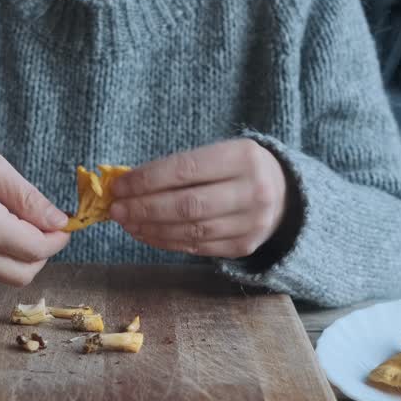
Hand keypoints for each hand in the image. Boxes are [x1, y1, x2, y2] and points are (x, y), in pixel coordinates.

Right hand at [0, 125, 68, 285]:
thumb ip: (27, 198)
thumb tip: (59, 222)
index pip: (36, 250)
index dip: (57, 238)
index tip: (63, 223)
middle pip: (23, 274)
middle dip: (41, 253)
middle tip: (41, 224)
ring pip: (1, 276)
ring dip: (17, 256)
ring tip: (11, 221)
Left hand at [110, 139, 287, 258]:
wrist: (284, 194)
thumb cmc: (237, 169)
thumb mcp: (219, 154)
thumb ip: (179, 168)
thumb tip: (127, 184)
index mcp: (243, 158)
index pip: (185, 170)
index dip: (147, 180)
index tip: (119, 186)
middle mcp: (252, 191)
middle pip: (187, 205)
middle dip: (144, 208)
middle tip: (116, 210)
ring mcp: (251, 223)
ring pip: (190, 230)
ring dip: (151, 228)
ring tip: (126, 222)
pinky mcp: (244, 246)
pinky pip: (196, 247)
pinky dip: (166, 241)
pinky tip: (146, 233)